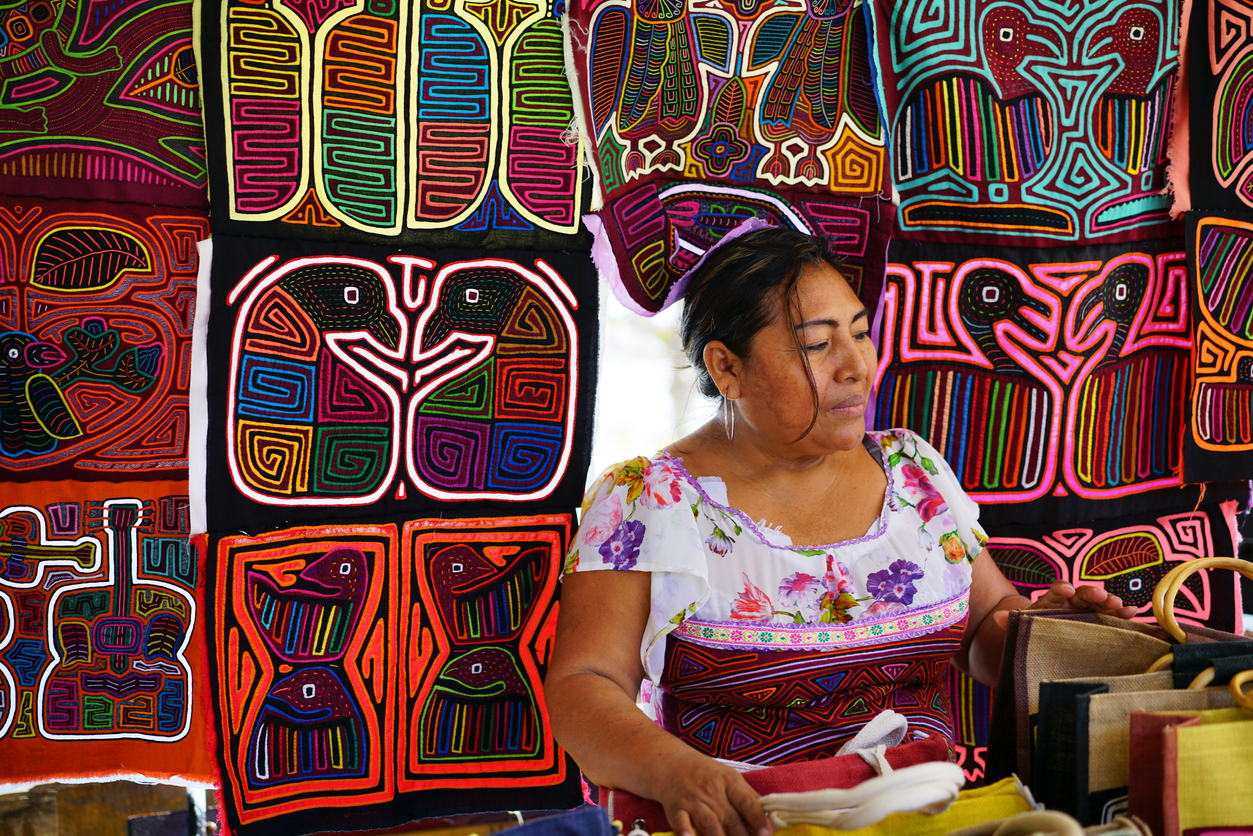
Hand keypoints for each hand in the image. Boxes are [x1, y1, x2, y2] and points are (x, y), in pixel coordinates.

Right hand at [656, 750, 771, 835]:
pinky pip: (681, 823)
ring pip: (710, 824)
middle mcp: (712, 792)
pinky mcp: (676, 810)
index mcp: (730, 782)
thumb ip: (748, 798)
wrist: (672, 764)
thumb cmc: (707, 775)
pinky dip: (686, 833)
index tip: (767, 835)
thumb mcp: (730, 779)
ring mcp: (693, 801)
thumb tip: (770, 820)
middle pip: (731, 819)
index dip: (758, 820)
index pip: (747, 802)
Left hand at [993, 580, 1136, 627]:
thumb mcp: (1023, 626)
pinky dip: (1123, 615)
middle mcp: (1072, 603)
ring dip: (1112, 603)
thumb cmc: (1035, 630)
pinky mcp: (1101, 623)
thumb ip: (1012, 621)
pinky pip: (1113, 617)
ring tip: (1123, 607)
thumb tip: (996, 617)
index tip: (1068, 590)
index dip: (1063, 589)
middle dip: (1093, 594)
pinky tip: (1135, 614)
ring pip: (1101, 604)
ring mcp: (1088, 612)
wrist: (1046, 639)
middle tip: (1102, 596)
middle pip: (1083, 594)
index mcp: (1053, 601)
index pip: (1058, 590)